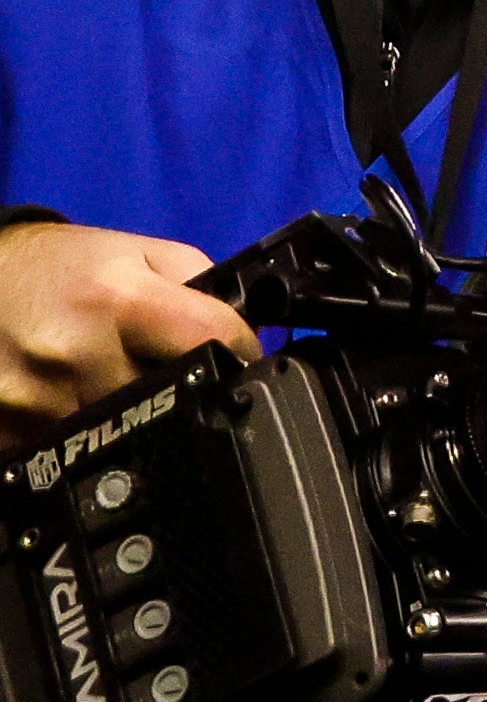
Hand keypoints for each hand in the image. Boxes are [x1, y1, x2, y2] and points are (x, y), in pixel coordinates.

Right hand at [0, 221, 256, 442]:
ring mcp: (38, 398)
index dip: (240, 347)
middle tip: (152, 361)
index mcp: (117, 299)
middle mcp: (76, 351)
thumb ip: (201, 287)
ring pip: (122, 431)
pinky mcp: (9, 432)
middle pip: (167, 396)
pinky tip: (67, 392)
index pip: (211, 339)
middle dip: (174, 384)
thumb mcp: (141, 253)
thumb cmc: (61, 266)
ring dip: (127, 412)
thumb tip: (249, 330)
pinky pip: (68, 447)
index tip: (241, 354)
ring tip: (104, 372)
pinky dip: (79, 429)